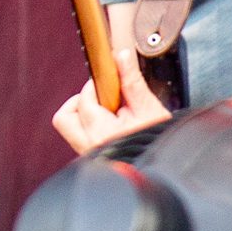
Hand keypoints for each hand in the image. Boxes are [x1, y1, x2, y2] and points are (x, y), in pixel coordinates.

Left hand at [51, 46, 170, 154]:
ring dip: (84, 116)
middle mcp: (90, 147)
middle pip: (64, 117)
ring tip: (109, 114)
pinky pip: (80, 139)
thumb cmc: (162, 145)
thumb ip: (132, 82)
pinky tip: (111, 127)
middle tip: (101, 98)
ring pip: (70, 130)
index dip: (96, 85)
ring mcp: (88, 155)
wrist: (168, 172)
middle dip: (79, 102)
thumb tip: (122, 58)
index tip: (107, 80)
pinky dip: (90, 129)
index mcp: (102, 133)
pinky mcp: (92, 160)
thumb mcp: (151, 110)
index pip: (84, 99)